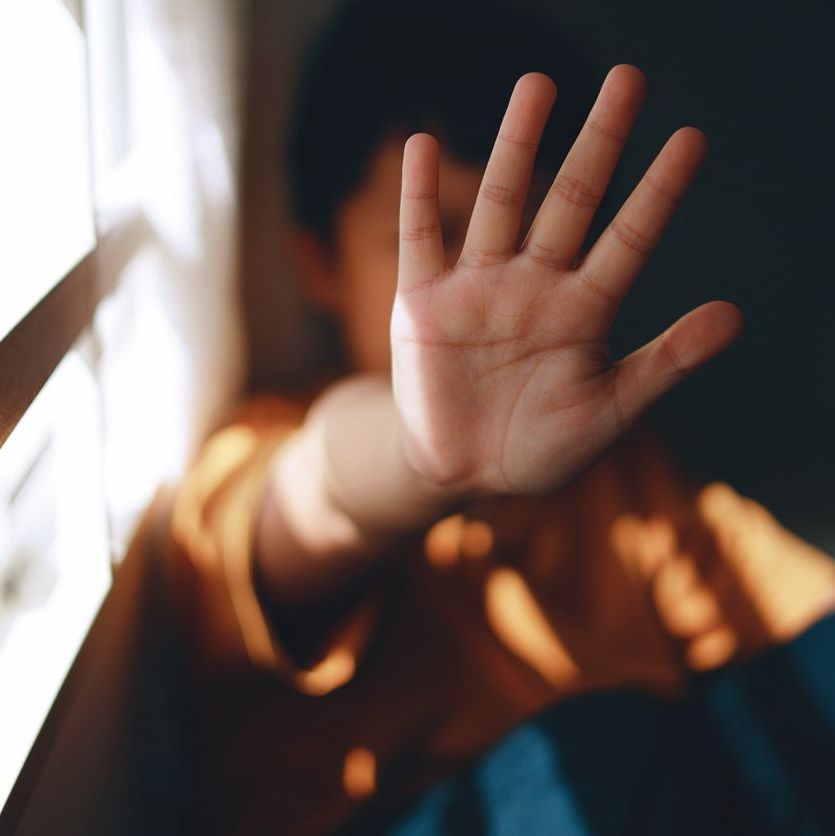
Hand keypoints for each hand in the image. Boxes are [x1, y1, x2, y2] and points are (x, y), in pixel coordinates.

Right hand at [391, 65, 742, 494]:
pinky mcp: (423, 304)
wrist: (465, 471)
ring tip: (538, 86)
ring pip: (500, 205)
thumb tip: (737, 314)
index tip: (690, 140)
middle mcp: (534, 287)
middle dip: (598, 145)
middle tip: (629, 80)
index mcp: (582, 313)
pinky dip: (416, 195)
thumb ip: (665, 363)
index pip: (628, 241)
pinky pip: (420, 239)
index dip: (658, 193)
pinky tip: (418, 144)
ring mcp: (478, 290)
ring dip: (516, 148)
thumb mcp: (609, 412)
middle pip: (570, 203)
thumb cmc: (540, 446)